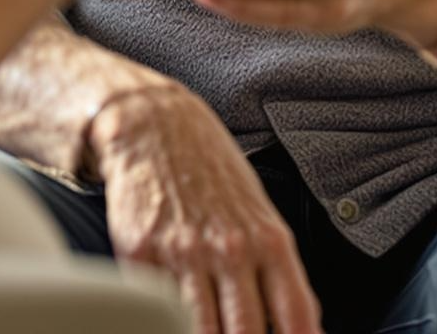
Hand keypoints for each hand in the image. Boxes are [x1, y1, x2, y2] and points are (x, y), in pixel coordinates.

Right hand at [91, 88, 320, 333]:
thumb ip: (276, 270)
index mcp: (269, 240)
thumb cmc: (208, 169)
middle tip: (238, 333)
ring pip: (201, 331)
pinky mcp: (140, 254)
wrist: (153, 123)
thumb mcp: (258, 213)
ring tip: (208, 328)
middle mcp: (229, 249)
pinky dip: (162, 320)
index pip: (296, 317)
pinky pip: (155, 308)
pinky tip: (166, 318)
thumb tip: (292, 325)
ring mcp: (184, 254)